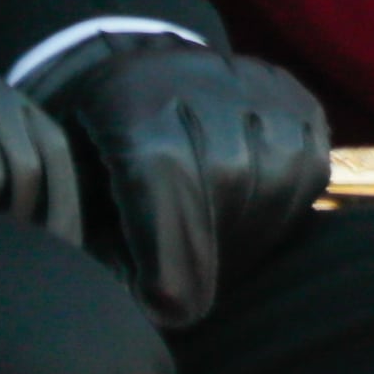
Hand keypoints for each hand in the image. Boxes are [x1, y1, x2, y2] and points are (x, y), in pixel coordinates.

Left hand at [27, 36, 332, 328]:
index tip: (169, 307)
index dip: (169, 247)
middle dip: (208, 253)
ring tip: (216, 266)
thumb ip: (88, 227)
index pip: (163, 173)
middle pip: (226, 179)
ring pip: (276, 176)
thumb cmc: (86, 137)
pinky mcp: (299, 101)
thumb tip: (127, 301)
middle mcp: (203, 79)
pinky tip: (245, 229)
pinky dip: (282, 211)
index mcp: (131, 95)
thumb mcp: (65, 171)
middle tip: (188, 300)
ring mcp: (260, 85)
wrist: (134, 65)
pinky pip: (308, 169)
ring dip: (248, 237)